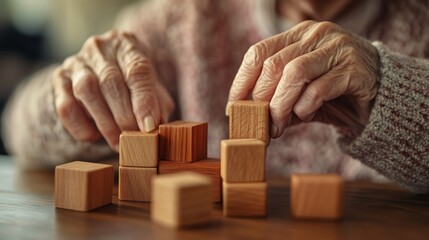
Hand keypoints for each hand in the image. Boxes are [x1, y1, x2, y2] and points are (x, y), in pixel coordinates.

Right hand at [52, 31, 173, 149]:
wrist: (103, 77)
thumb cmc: (135, 85)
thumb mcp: (154, 89)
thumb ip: (158, 104)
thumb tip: (156, 124)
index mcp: (127, 45)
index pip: (138, 70)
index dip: (144, 100)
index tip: (149, 126)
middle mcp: (100, 48)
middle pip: (111, 81)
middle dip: (124, 115)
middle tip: (134, 138)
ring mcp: (76, 62)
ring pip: (86, 91)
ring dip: (104, 122)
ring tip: (117, 141)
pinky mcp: (58, 79)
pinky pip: (65, 106)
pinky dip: (80, 125)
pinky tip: (94, 135)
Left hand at [228, 21, 379, 137]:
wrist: (379, 94)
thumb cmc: (333, 93)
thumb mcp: (299, 93)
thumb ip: (276, 98)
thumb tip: (245, 116)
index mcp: (297, 35)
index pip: (258, 52)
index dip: (242, 81)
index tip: (233, 107)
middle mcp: (315, 35)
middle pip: (273, 65)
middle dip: (260, 100)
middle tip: (259, 125)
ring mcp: (336, 47)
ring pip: (294, 74)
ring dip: (280, 106)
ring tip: (278, 127)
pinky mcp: (353, 67)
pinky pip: (319, 89)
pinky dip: (306, 107)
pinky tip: (306, 116)